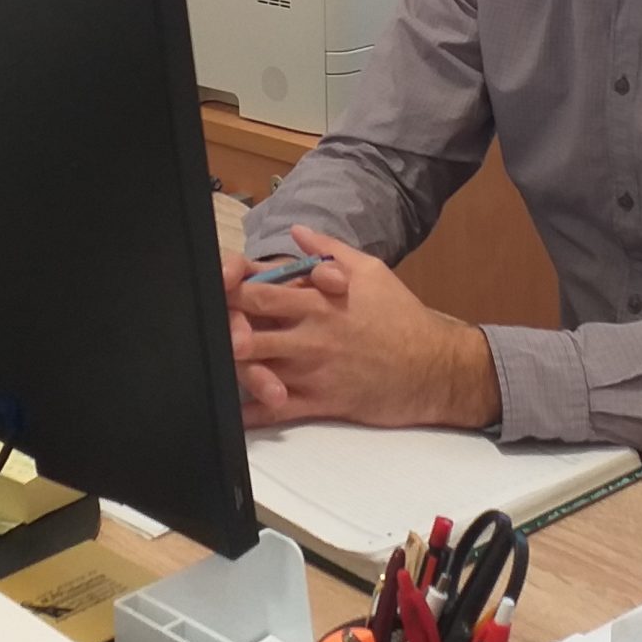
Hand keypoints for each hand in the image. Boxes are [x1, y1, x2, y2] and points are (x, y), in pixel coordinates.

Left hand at [229, 226, 501, 430]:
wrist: (434, 367)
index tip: (215, 287)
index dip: (229, 288)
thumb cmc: (401, 317)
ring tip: (213, 361)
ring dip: (231, 365)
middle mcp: (311, 334)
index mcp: (318, 300)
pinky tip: (234, 408)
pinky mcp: (322, 401)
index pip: (259, 289)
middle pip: (247, 327)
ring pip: (256, 368)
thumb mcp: (371, 271)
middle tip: (208, 325)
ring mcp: (314, 370)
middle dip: (222, 326)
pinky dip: (251, 410)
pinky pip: (277, 409)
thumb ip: (329, 249)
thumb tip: (297, 231)